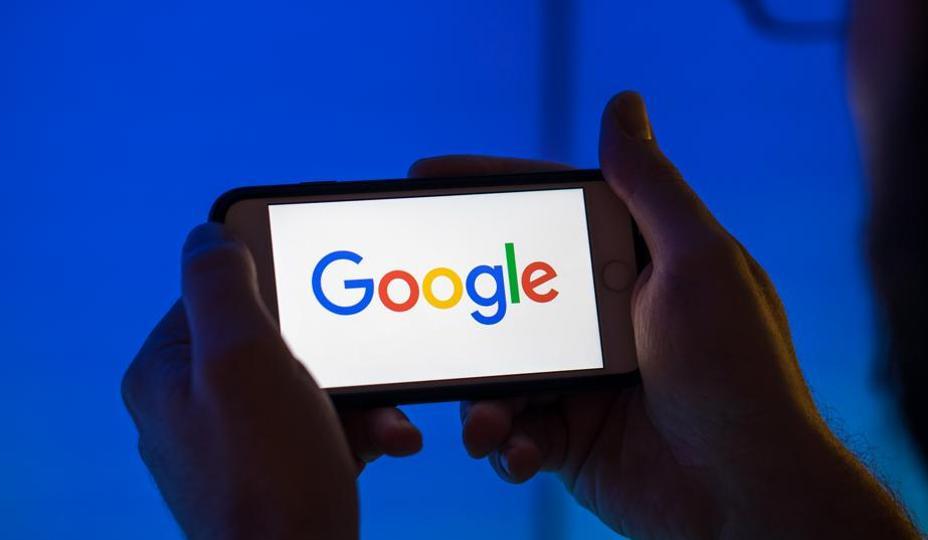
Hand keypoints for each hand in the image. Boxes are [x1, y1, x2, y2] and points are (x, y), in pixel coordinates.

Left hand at [122, 224, 420, 538]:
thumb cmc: (268, 477)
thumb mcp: (240, 357)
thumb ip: (221, 282)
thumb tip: (209, 235)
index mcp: (169, 371)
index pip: (222, 290)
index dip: (278, 276)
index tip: (329, 279)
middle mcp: (194, 404)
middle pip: (277, 338)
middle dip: (338, 350)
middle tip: (371, 361)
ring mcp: (236, 441)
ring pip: (309, 381)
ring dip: (360, 394)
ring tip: (388, 418)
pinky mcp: (275, 470)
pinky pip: (322, 424)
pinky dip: (360, 428)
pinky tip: (388, 441)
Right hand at [415, 93, 917, 537]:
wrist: (747, 496)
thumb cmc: (738, 373)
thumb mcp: (699, 263)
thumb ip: (652, 188)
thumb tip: (622, 106)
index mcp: (636, 265)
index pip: (552, 211)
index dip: (492, 187)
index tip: (428, 172)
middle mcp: (606, 317)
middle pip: (512, 289)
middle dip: (466, 301)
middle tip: (418, 301)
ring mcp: (584, 378)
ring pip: (500, 368)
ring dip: (481, 394)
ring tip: (484, 420)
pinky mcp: (570, 435)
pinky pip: (513, 429)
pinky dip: (506, 441)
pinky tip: (519, 451)